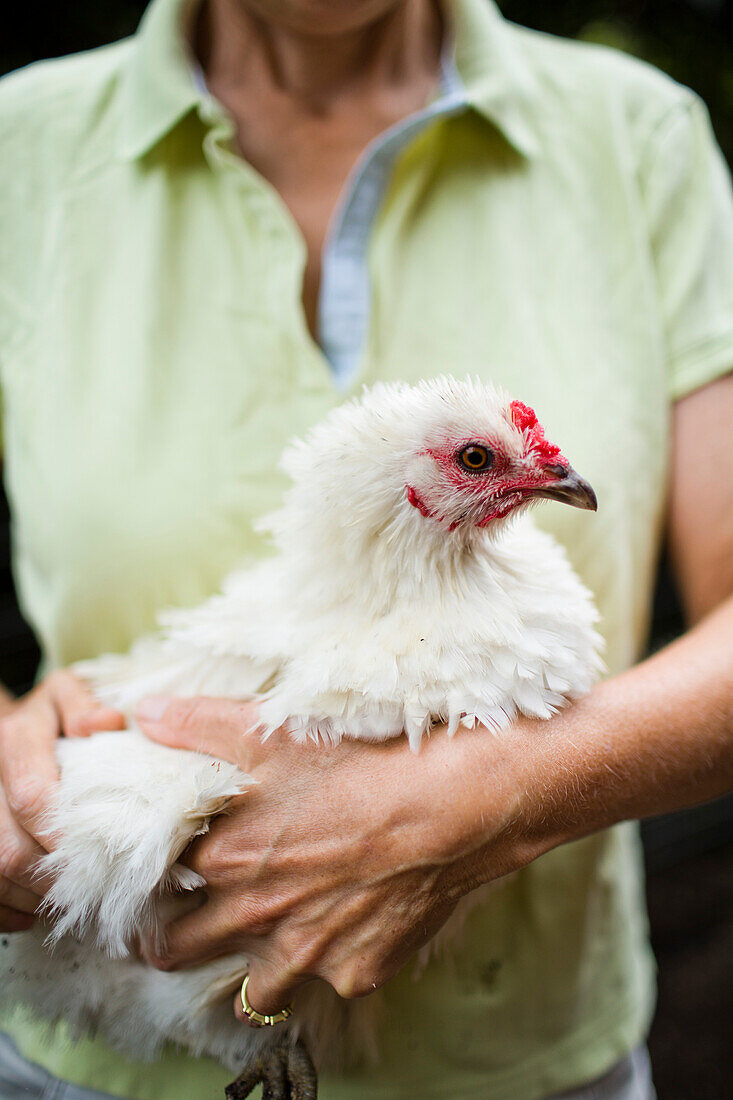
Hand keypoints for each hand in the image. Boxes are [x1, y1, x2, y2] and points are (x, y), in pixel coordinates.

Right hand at [0, 670, 124, 931]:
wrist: (5, 731)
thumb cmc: (47, 715)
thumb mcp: (66, 693)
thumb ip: (84, 705)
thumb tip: (108, 723)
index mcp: (12, 739)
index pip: (33, 798)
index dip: (66, 834)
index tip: (101, 851)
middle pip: (11, 849)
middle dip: (55, 878)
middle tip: (94, 886)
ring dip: (35, 896)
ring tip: (73, 897)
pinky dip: (8, 909)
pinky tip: (35, 906)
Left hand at [137, 696, 529, 1019]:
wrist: (455, 803)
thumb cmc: (363, 761)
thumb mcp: (273, 733)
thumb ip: (198, 725)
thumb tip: (143, 716)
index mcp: (226, 859)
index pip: (155, 887)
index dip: (156, 877)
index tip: (165, 871)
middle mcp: (257, 916)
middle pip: (176, 951)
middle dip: (170, 937)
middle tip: (182, 920)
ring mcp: (307, 953)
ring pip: (251, 994)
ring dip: (251, 967)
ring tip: (268, 934)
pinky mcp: (357, 973)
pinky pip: (329, 979)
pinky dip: (333, 957)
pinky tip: (350, 919)